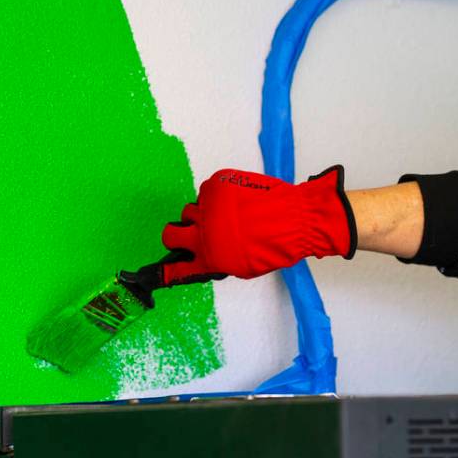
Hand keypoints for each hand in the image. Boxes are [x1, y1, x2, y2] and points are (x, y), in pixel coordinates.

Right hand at [159, 165, 356, 285]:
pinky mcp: (216, 186)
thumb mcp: (245, 267)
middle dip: (177, 234)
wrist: (296, 218)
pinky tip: (237, 200)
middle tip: (190, 232)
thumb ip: (220, 262)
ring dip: (202, 213)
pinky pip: (207, 192)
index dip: (168, 270)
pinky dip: (217, 196)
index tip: (161, 271)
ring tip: (225, 214)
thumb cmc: (276, 247)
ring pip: (190, 210)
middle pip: (170, 234)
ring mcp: (208, 207)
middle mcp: (204, 234)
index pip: (178, 268)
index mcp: (211, 259)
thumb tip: (208, 255)